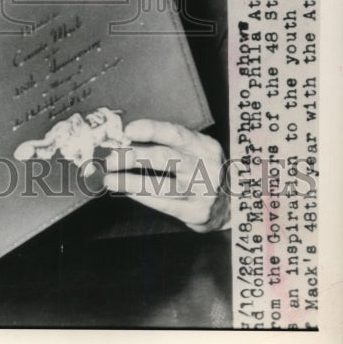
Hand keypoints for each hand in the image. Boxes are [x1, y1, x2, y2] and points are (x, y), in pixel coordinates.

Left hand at [103, 119, 229, 231]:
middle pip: (165, 158)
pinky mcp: (197, 213)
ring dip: (130, 181)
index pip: (176, 133)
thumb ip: (168, 144)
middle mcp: (206, 167)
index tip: (127, 130)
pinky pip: (164, 204)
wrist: (233, 204)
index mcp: (204, 146)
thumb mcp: (195, 151)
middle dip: (133, 156)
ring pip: (161, 185)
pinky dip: (142, 197)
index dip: (151, 130)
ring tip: (109, 178)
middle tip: (110, 158)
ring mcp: (203, 192)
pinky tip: (126, 191)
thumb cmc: (203, 170)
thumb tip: (126, 139)